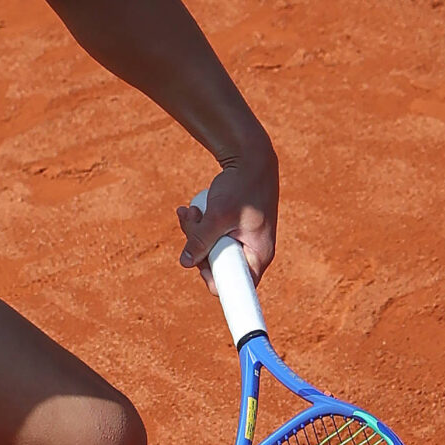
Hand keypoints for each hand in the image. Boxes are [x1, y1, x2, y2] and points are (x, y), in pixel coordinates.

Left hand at [178, 147, 277, 281]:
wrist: (250, 158)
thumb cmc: (241, 185)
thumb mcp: (219, 214)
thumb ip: (201, 240)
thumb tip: (185, 262)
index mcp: (258, 254)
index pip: (238, 286)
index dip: (215, 279)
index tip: (199, 264)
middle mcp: (252, 251)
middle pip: (218, 266)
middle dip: (198, 246)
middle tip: (191, 222)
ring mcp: (242, 241)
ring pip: (210, 250)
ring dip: (194, 232)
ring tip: (191, 210)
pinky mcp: (232, 230)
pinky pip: (211, 236)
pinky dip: (200, 224)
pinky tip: (192, 209)